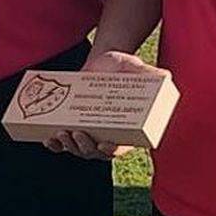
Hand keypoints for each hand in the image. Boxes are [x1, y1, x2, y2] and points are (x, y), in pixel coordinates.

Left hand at [43, 50, 165, 160]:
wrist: (101, 62)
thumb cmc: (122, 69)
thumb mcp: (137, 69)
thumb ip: (152, 74)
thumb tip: (167, 76)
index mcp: (125, 129)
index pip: (119, 148)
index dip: (111, 152)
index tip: (104, 146)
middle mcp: (106, 135)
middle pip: (94, 152)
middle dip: (84, 147)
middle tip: (76, 134)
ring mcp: (88, 132)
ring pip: (78, 149)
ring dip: (68, 147)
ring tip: (61, 135)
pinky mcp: (72, 126)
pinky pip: (62, 144)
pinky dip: (54, 145)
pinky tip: (48, 140)